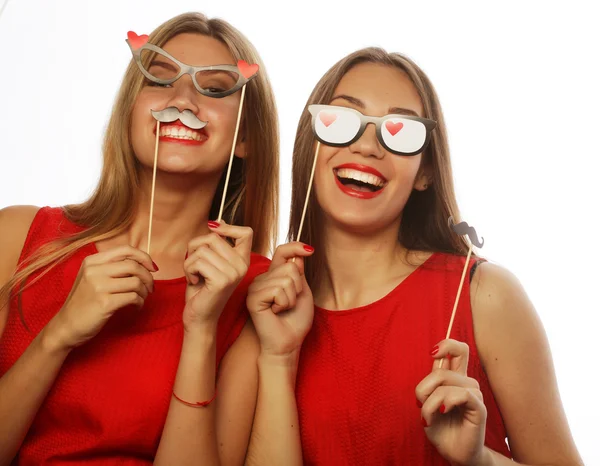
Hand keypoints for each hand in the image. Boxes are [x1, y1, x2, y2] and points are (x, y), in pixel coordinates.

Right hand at [49, 245, 155, 349]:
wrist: (66, 327)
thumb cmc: (84, 303)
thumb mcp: (93, 278)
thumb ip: (113, 268)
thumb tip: (145, 264)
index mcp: (92, 261)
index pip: (126, 249)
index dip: (144, 257)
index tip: (153, 268)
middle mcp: (94, 270)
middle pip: (134, 265)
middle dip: (148, 277)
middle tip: (150, 288)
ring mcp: (98, 286)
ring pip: (136, 282)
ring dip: (145, 292)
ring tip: (141, 299)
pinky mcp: (105, 303)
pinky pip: (133, 297)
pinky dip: (140, 302)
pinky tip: (136, 307)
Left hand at [182, 221, 251, 329]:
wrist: (199, 317)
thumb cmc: (202, 289)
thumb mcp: (210, 261)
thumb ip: (216, 243)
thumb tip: (217, 221)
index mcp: (242, 260)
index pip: (246, 232)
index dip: (227, 227)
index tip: (213, 231)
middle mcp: (242, 265)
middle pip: (214, 238)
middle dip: (196, 248)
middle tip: (195, 265)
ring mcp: (234, 273)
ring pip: (202, 249)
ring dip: (190, 262)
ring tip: (194, 275)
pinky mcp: (222, 280)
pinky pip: (196, 261)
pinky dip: (188, 270)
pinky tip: (194, 281)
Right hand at [246, 242, 314, 357]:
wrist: (288, 343)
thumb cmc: (295, 320)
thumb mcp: (302, 292)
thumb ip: (299, 273)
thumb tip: (297, 255)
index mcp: (274, 275)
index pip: (283, 251)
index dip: (295, 247)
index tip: (310, 250)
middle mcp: (263, 278)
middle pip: (290, 267)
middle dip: (298, 287)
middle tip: (290, 303)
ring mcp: (256, 287)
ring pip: (286, 279)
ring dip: (291, 298)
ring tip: (283, 309)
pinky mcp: (253, 297)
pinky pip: (277, 290)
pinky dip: (284, 303)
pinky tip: (275, 312)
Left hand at [415, 339, 487, 465]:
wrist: (452, 453)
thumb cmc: (440, 428)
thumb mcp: (426, 403)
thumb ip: (430, 384)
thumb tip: (435, 360)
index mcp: (453, 378)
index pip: (456, 350)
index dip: (446, 344)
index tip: (432, 353)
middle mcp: (465, 382)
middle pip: (457, 354)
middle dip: (430, 377)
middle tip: (420, 400)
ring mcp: (473, 394)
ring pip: (447, 381)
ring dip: (430, 401)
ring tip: (427, 417)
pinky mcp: (479, 408)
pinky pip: (462, 394)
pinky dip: (446, 402)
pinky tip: (442, 411)